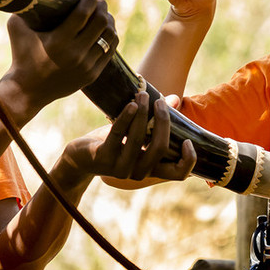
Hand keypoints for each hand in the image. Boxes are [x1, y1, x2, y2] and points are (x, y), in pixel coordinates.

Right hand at [4, 0, 115, 109]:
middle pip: (101, 23)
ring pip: (110, 37)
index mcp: (59, 41)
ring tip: (102, 15)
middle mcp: (75, 54)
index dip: (90, 0)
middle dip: (102, 7)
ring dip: (109, 22)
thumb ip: (22, 7)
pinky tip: (104, 31)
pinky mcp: (92, 74)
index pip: (84, 14)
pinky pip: (110, 52)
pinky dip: (110, 38)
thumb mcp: (16, 29)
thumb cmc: (21, 56)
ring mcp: (86, 66)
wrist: (28, 91)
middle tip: (97, 2)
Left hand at [62, 93, 196, 182]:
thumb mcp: (137, 133)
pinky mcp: (102, 158)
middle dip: (163, 122)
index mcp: (151, 169)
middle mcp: (138, 172)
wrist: (80, 157)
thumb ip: (157, 121)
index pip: (178, 174)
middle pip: (160, 149)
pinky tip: (131, 105)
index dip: (189, 160)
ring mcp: (120, 168)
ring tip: (143, 95)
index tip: (187, 140)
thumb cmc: (114, 144)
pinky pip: (118, 134)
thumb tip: (175, 99)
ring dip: (143, 113)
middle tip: (159, 102)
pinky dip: (126, 117)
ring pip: (139, 139)